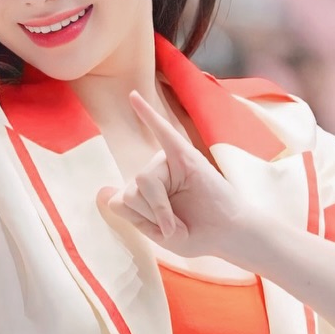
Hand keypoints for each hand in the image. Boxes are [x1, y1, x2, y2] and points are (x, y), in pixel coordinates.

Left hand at [96, 89, 258, 259]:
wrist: (229, 236)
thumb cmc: (197, 234)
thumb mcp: (157, 233)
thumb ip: (131, 214)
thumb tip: (105, 192)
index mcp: (146, 189)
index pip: (120, 200)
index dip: (139, 219)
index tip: (164, 231)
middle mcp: (156, 171)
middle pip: (130, 190)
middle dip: (150, 212)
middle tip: (176, 223)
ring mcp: (171, 162)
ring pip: (142, 180)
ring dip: (159, 206)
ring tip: (181, 216)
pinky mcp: (186, 155)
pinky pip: (163, 130)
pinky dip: (147, 114)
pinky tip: (132, 97)